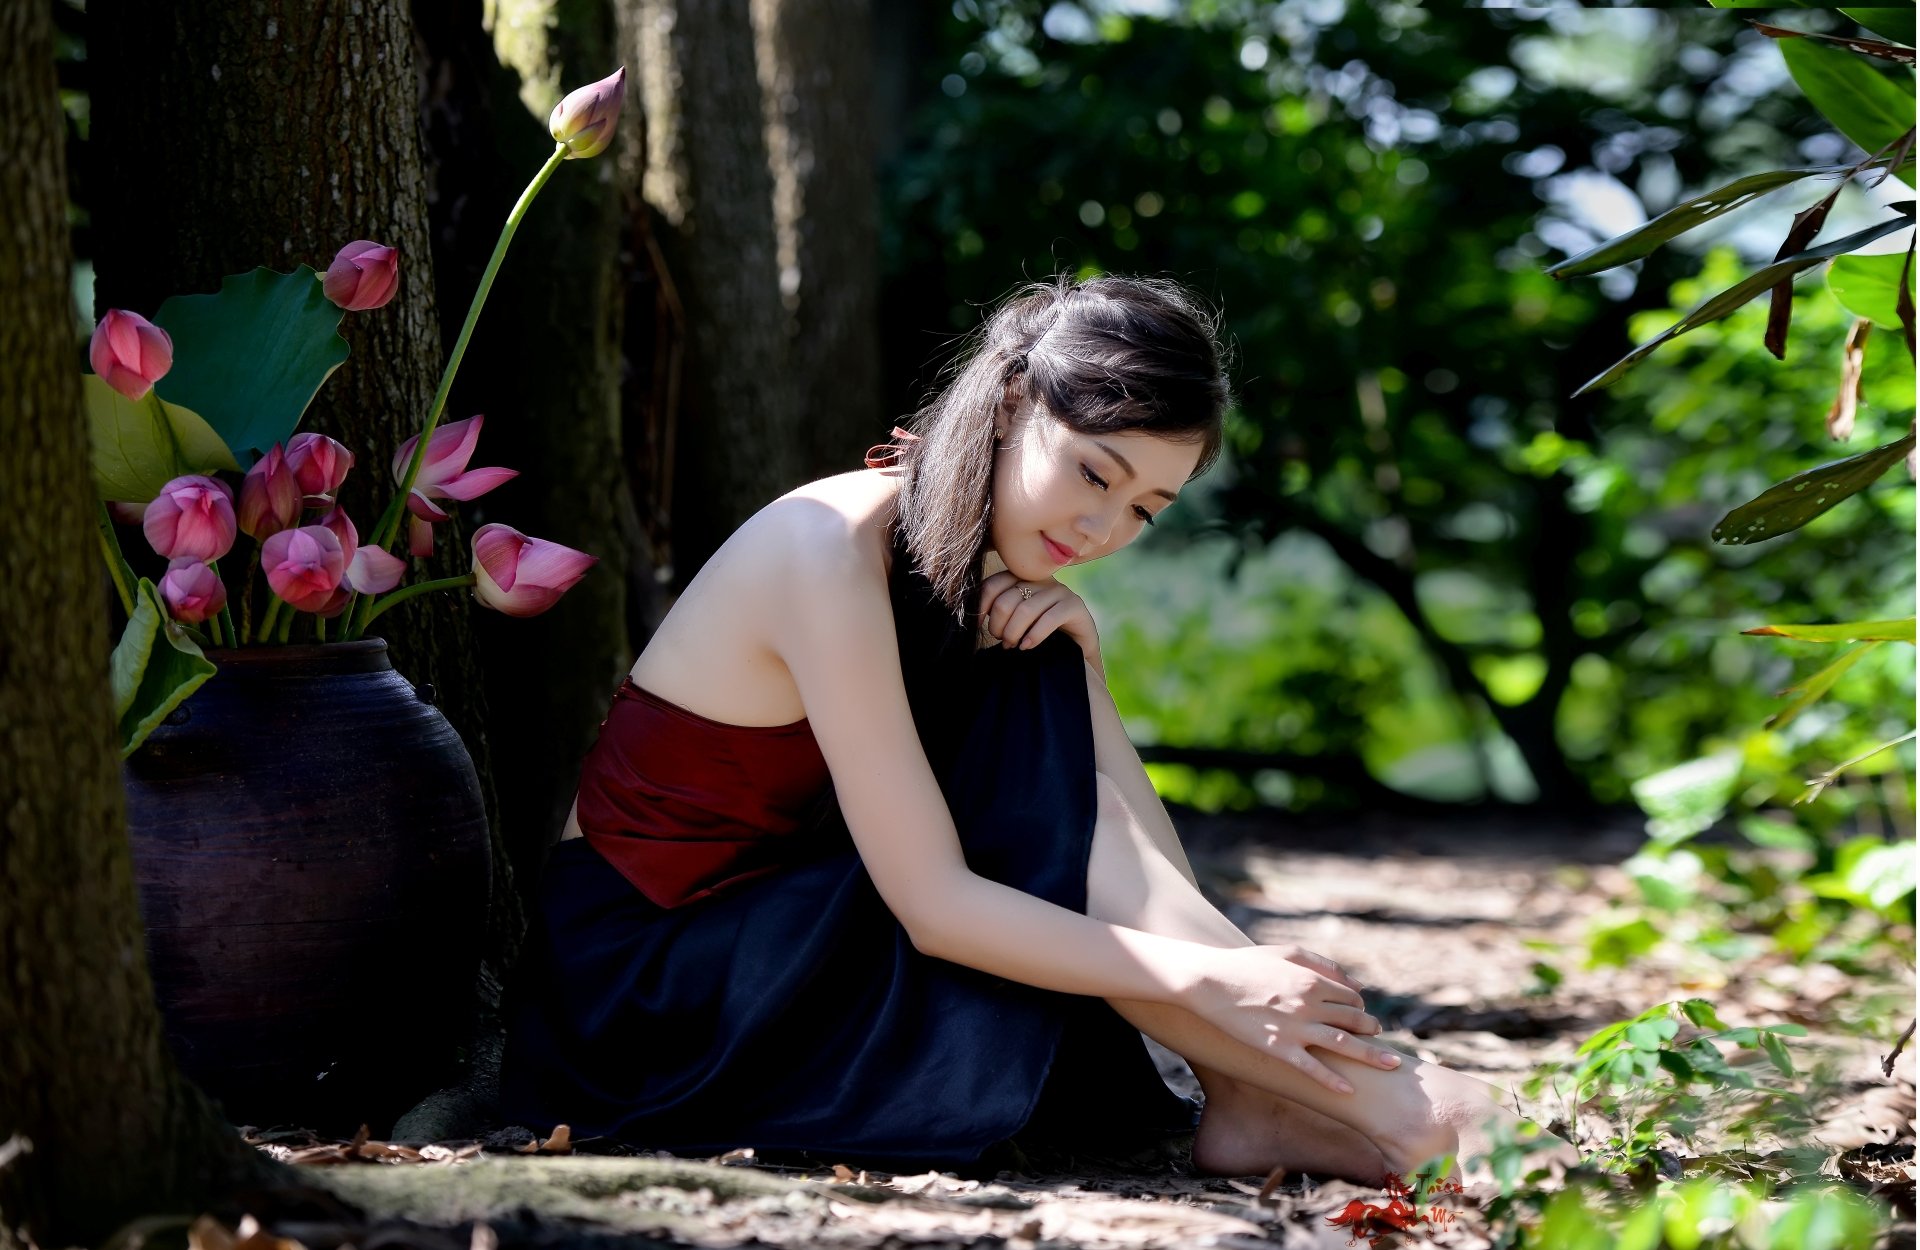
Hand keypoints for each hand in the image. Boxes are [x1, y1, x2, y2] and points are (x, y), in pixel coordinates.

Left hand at [977, 571, 1100, 673]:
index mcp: (1023, 579)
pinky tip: (1027, 647)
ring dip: (1013, 633)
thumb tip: (973, 619)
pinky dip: (1034, 635)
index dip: (981, 606)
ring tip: (1012, 646)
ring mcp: (1060, 591)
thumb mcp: (1016, 623)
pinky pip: (1049, 618)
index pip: (994, 583)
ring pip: (1026, 609)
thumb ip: (998, 614)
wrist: (1077, 653)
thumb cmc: (1040, 638)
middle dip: (998, 625)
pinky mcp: (1075, 606)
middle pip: (1007, 599)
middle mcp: (1041, 580)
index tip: (979, 626)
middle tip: (1002, 641)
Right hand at [1186, 945, 1403, 1093]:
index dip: (1360, 1006)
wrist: (1209, 983)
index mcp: (1311, 980)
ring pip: (1343, 1045)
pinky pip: (1312, 1069)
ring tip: (1390, 1064)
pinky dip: (1332, 1080)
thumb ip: (1323, 964)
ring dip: (1371, 1055)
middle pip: (1354, 1020)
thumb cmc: (1246, 964)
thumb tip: (1356, 984)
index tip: (1360, 1013)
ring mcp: (1295, 1029)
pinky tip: (1348, 1090)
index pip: (1351, 997)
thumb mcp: (1285, 953)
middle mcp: (1309, 1004)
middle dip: (1372, 1030)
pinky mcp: (1279, 1049)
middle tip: (1379, 1036)